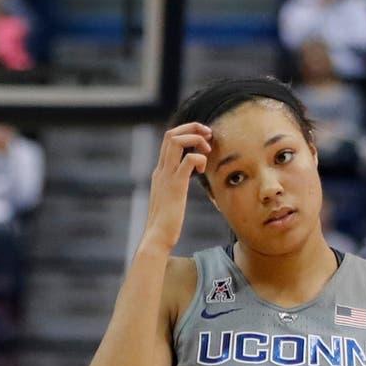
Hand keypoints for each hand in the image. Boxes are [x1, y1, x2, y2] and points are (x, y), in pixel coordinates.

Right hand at [138, 122, 211, 258]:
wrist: (157, 237)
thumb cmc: (166, 223)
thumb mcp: (169, 198)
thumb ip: (175, 185)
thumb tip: (187, 181)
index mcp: (160, 172)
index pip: (169, 140)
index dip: (187, 132)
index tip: (203, 138)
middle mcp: (161, 170)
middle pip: (171, 134)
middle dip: (192, 128)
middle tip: (208, 135)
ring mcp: (166, 176)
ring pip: (176, 141)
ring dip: (196, 139)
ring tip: (207, 150)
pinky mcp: (176, 185)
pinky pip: (189, 160)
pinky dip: (199, 158)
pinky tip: (202, 170)